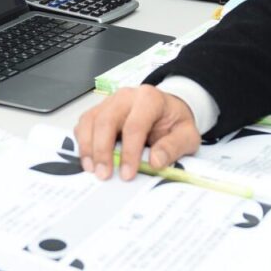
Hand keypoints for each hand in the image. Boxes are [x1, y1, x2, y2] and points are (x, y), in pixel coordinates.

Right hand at [73, 85, 199, 180]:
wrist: (168, 110)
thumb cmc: (174, 122)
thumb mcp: (187, 135)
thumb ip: (173, 147)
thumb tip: (155, 161)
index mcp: (150, 99)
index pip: (135, 125)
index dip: (129, 152)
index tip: (127, 173)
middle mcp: (126, 97)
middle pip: (106, 120)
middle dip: (102, 150)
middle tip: (104, 174)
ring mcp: (110, 102)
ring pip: (90, 121)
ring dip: (88, 147)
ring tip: (92, 169)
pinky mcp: (99, 110)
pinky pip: (84, 123)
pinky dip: (82, 142)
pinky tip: (88, 159)